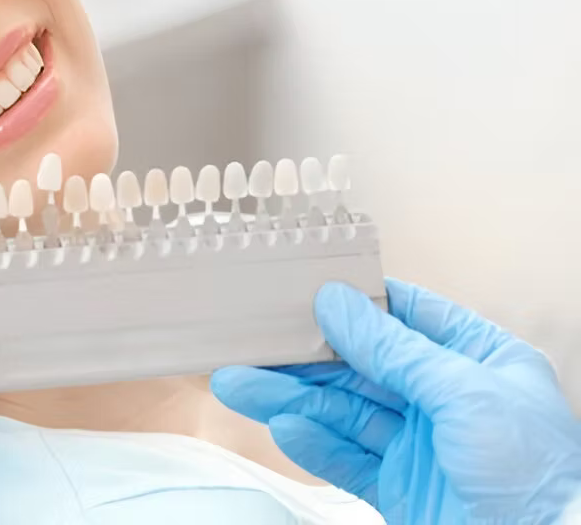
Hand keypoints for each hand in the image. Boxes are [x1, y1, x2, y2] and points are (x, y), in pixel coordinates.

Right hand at [210, 278, 580, 523]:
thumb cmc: (537, 480)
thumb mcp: (465, 394)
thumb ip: (394, 349)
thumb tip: (340, 303)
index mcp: (481, 362)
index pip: (407, 316)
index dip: (354, 302)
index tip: (304, 290)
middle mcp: (448, 399)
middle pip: (362, 366)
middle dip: (304, 358)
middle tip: (251, 346)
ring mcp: (422, 445)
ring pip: (343, 412)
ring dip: (291, 399)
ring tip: (240, 386)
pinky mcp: (402, 488)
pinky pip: (347, 460)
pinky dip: (313, 445)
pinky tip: (284, 427)